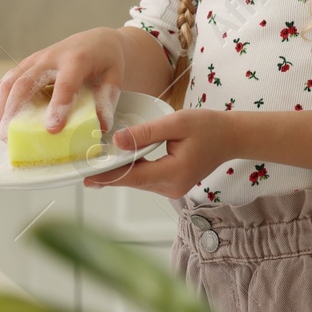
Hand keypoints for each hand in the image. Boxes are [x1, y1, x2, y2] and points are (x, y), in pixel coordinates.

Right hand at [0, 27, 125, 140]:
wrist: (96, 42)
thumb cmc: (105, 63)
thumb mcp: (114, 79)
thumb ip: (107, 101)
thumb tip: (100, 126)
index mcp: (77, 59)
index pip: (65, 84)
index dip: (58, 106)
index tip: (52, 129)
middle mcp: (52, 57)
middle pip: (26, 81)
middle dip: (15, 109)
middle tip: (8, 135)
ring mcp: (36, 59)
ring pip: (11, 81)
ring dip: (3, 106)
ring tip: (3, 131)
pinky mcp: (27, 64)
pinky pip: (8, 80)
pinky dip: (3, 100)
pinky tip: (5, 117)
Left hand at [83, 108, 233, 197]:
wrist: (231, 137)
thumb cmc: (209, 126)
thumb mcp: (177, 122)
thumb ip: (146, 132)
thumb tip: (118, 140)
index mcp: (173, 173)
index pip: (132, 176)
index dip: (106, 175)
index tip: (84, 174)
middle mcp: (171, 187)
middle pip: (131, 181)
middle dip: (108, 172)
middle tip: (81, 166)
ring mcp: (171, 189)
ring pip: (137, 181)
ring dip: (119, 170)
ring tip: (94, 162)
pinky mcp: (171, 185)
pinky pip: (145, 178)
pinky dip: (131, 169)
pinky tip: (117, 161)